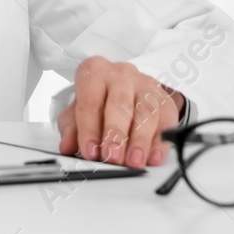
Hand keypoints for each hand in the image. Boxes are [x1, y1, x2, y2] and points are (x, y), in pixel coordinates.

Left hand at [56, 56, 183, 168]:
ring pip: (146, 111)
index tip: (90, 152)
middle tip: (113, 157)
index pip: (90, 102)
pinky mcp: (165, 100)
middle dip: (116, 134)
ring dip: (140, 140)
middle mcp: (121, 74)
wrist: (127, 87)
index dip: (89, 129)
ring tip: (134, 161)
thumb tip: (67, 146)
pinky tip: (154, 157)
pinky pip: (167, 121)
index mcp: (95, 72)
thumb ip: (71, 128)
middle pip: (120, 104)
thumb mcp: (78, 110)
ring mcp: (146, 85)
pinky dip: (161, 142)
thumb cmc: (99, 99)